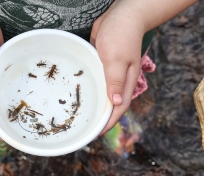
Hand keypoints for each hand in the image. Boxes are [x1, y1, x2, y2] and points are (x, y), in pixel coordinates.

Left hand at [90, 1, 145, 134]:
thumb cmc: (122, 35)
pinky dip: (89, 89)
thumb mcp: (116, 58)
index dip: (107, 123)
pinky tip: (78, 92)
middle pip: (109, 105)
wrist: (124, 13)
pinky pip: (96, 81)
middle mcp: (119, 81)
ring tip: (78, 116)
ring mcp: (111, 73)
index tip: (94, 134)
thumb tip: (115, 102)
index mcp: (126, 83)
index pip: (117, 109)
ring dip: (93, 105)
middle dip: (99, 118)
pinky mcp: (102, 65)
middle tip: (82, 129)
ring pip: (102, 94)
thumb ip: (115, 80)